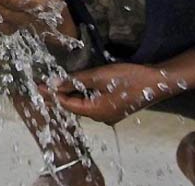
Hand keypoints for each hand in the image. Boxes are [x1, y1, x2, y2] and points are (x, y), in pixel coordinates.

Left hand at [44, 63, 165, 124]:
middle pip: (73, 106)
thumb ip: (75, 81)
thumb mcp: (98, 77)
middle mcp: (101, 117)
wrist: (156, 81)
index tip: (37, 87)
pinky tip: (73, 87)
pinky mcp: (114, 107)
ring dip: (68, 94)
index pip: (67, 105)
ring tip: (52, 85)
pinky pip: (91, 103)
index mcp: (96, 112)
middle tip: (39, 87)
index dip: (52, 95)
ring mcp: (108, 114)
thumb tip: (53, 84)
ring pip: (82, 104)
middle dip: (57, 96)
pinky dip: (80, 95)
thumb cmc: (128, 78)